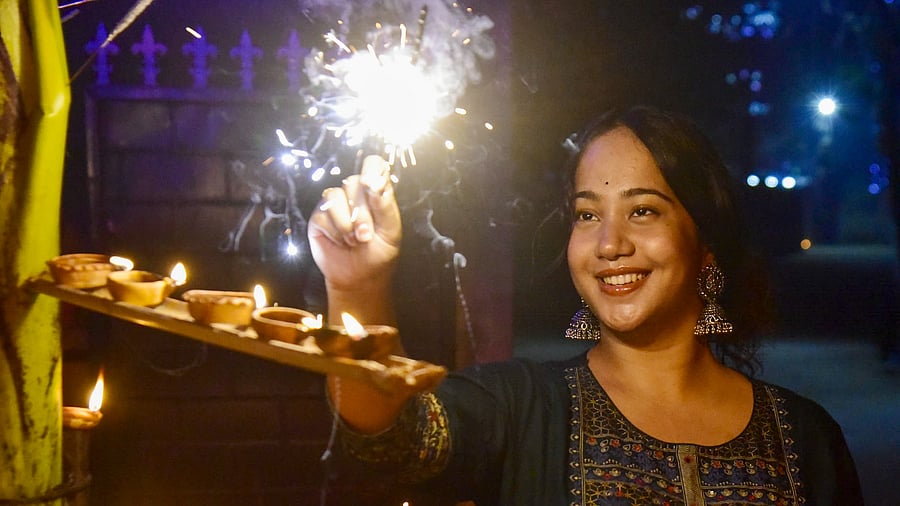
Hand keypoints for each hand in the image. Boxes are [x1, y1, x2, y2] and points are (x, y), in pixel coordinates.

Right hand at [308, 155, 401, 292]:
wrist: (360, 278)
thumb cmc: (380, 253)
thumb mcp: (391, 231)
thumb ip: (385, 206)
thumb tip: (373, 184)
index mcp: (376, 192)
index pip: (374, 165)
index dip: (371, 170)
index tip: (371, 187)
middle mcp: (355, 194)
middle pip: (353, 183)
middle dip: (361, 214)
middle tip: (366, 236)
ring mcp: (335, 204)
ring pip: (335, 196)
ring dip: (346, 224)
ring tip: (354, 241)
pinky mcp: (320, 217)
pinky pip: (322, 214)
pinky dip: (334, 231)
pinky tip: (341, 242)